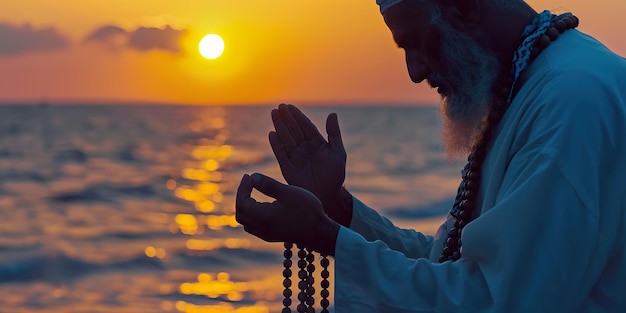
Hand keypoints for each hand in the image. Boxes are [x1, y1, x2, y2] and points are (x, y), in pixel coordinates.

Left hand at [235, 173, 338, 253]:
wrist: (320, 233)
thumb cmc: (307, 211)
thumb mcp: (288, 193)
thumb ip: (268, 185)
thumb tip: (252, 177)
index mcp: (263, 217)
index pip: (242, 202)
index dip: (242, 188)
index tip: (248, 176)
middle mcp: (261, 228)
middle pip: (241, 213)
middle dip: (241, 197)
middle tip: (248, 183)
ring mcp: (267, 234)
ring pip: (247, 221)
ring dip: (246, 206)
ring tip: (252, 193)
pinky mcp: (273, 236)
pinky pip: (255, 226)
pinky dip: (253, 214)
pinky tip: (263, 205)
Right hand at [269, 104, 347, 218]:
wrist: (328, 195)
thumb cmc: (335, 175)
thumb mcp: (338, 153)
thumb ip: (334, 134)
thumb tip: (332, 113)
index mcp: (316, 143)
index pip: (305, 126)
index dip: (297, 116)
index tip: (289, 106)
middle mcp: (304, 148)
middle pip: (293, 130)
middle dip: (286, 119)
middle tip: (279, 107)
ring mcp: (295, 157)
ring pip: (286, 139)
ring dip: (280, 127)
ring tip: (273, 114)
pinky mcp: (288, 168)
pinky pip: (281, 154)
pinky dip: (276, 145)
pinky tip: (272, 134)